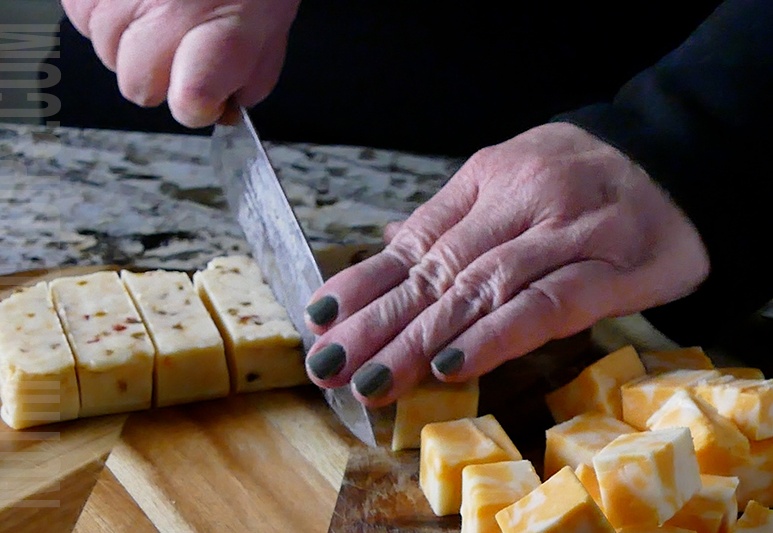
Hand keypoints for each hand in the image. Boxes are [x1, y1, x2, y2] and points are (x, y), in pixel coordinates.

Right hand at [61, 0, 299, 126]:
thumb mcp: (270, 27)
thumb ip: (248, 79)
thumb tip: (218, 110)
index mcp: (227, 28)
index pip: (191, 100)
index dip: (194, 107)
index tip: (201, 98)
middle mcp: (171, 5)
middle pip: (138, 85)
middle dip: (158, 74)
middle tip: (181, 41)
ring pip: (105, 50)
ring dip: (129, 39)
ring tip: (159, 6)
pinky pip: (81, 15)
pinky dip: (105, 11)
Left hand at [303, 123, 709, 406]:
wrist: (677, 159)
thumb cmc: (584, 177)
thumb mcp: (511, 178)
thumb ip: (454, 218)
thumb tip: (389, 244)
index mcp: (487, 178)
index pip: (415, 239)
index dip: (365, 283)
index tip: (321, 320)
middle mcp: (520, 200)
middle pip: (438, 270)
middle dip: (378, 322)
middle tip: (330, 365)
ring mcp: (567, 231)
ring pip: (481, 290)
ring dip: (420, 339)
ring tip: (373, 379)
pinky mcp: (613, 266)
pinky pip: (547, 304)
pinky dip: (495, 335)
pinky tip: (451, 365)